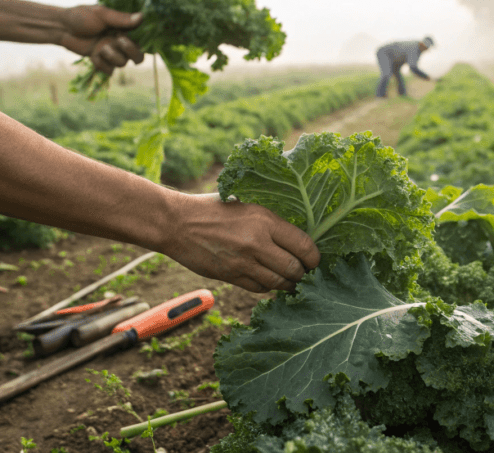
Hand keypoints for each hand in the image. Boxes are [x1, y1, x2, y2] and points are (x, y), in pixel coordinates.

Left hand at [60, 5, 145, 75]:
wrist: (62, 28)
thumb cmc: (82, 16)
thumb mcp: (101, 14)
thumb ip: (121, 19)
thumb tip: (142, 17)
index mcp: (125, 30)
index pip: (143, 41)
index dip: (140, 43)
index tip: (125, 36)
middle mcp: (121, 43)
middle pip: (138, 57)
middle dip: (131, 52)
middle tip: (119, 42)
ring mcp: (112, 54)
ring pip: (122, 63)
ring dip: (112, 56)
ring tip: (100, 47)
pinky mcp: (101, 62)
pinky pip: (109, 70)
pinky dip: (101, 63)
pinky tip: (93, 54)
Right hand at [162, 193, 320, 292]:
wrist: (177, 223)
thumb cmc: (212, 209)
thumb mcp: (246, 204)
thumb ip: (270, 220)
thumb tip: (297, 233)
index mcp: (265, 220)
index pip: (305, 245)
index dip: (315, 257)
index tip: (316, 260)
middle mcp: (257, 242)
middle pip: (295, 269)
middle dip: (304, 274)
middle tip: (306, 273)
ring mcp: (243, 262)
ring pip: (278, 283)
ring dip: (288, 285)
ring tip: (292, 281)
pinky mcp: (231, 276)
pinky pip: (259, 289)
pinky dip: (268, 287)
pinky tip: (270, 282)